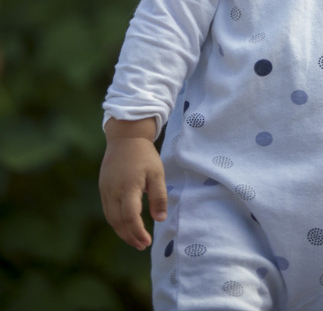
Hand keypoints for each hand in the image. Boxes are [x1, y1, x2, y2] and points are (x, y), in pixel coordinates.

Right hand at [99, 118, 167, 249]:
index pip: (130, 217)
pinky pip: (108, 210)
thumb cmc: (144, 155)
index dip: (137, 232)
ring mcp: (106, 190)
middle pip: (118, 222)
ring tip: (135, 240)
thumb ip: (159, 196)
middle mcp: (113, 191)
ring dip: (122, 232)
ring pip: (111, 218)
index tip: (147, 242)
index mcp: (128, 187)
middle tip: (142, 245)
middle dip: (129, 237)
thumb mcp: (157, 173)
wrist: (125, 136)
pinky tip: (125, 225)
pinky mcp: (103, 188)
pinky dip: (116, 221)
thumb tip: (160, 219)